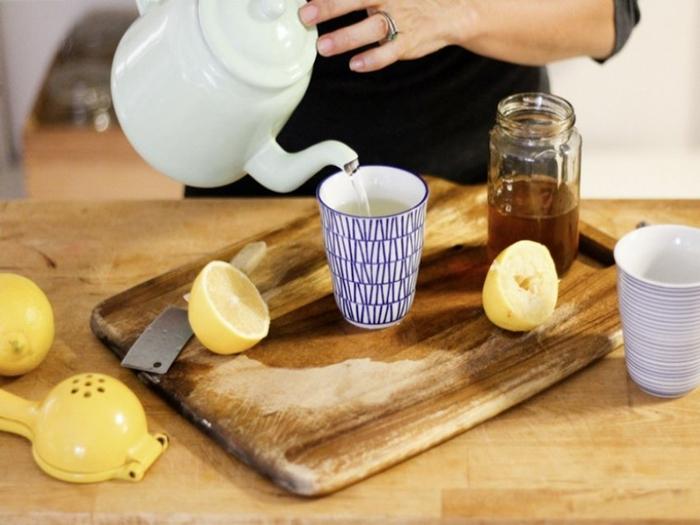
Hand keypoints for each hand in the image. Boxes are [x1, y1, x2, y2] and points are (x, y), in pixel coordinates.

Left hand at [298, 0, 473, 71]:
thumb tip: (328, 0)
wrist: (454, 10)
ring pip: (372, 28)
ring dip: (347, 37)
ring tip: (323, 47)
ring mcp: (401, 20)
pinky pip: (390, 52)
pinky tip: (356, 64)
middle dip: (330, 7)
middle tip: (305, 15)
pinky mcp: (409, 42)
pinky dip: (374, 59)